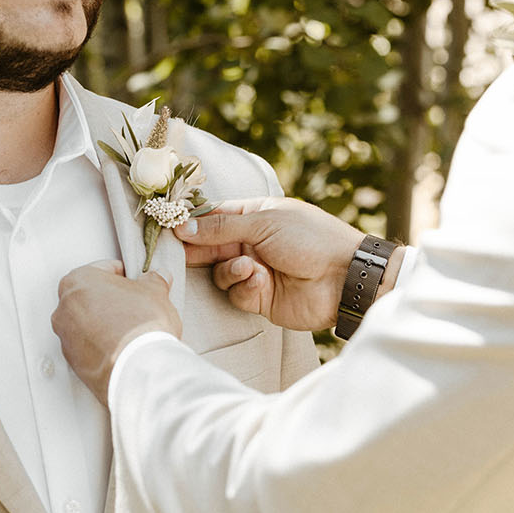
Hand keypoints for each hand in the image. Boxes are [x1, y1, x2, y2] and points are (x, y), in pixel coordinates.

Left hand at [52, 260, 180, 402]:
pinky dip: (102, 346)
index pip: (103, 269)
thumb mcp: (155, 292)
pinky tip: (122, 348)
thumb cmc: (140, 326)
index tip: (135, 282)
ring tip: (130, 330)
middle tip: (134, 306)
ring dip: (105, 324)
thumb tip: (157, 279)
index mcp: (78, 281)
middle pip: (91, 297)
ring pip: (87, 324)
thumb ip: (154, 281)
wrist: (139, 368)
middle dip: (112, 300)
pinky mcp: (74, 363)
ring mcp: (66, 338)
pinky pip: (88, 348)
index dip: (125, 275)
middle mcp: (64, 308)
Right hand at [180, 197, 401, 331]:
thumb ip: (222, 227)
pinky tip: (259, 280)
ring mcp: (255, 270)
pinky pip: (235, 292)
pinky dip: (243, 286)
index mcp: (256, 216)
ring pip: (220, 271)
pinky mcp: (260, 296)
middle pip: (210, 245)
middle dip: (197, 248)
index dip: (192, 221)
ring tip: (247, 267)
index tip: (169, 224)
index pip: (215, 215)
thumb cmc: (312, 239)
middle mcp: (252, 242)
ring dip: (229, 269)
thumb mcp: (265, 223)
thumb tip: (183, 225)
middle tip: (177, 252)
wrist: (344, 279)